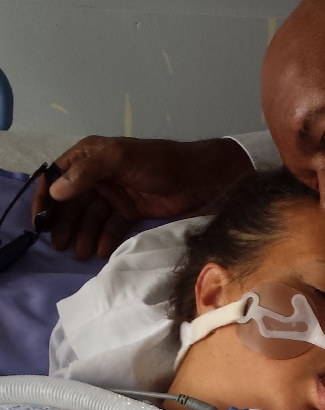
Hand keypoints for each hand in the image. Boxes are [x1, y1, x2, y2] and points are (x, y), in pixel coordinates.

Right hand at [31, 135, 253, 259]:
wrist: (200, 177)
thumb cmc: (160, 162)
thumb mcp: (121, 159)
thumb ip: (88, 171)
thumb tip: (56, 190)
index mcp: (92, 156)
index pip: (58, 177)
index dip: (46, 199)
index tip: (39, 223)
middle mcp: (99, 174)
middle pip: (72, 202)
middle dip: (65, 223)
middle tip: (59, 245)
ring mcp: (116, 193)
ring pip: (91, 217)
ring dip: (84, 234)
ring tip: (80, 253)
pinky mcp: (132, 210)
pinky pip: (111, 226)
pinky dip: (104, 238)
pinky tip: (100, 251)